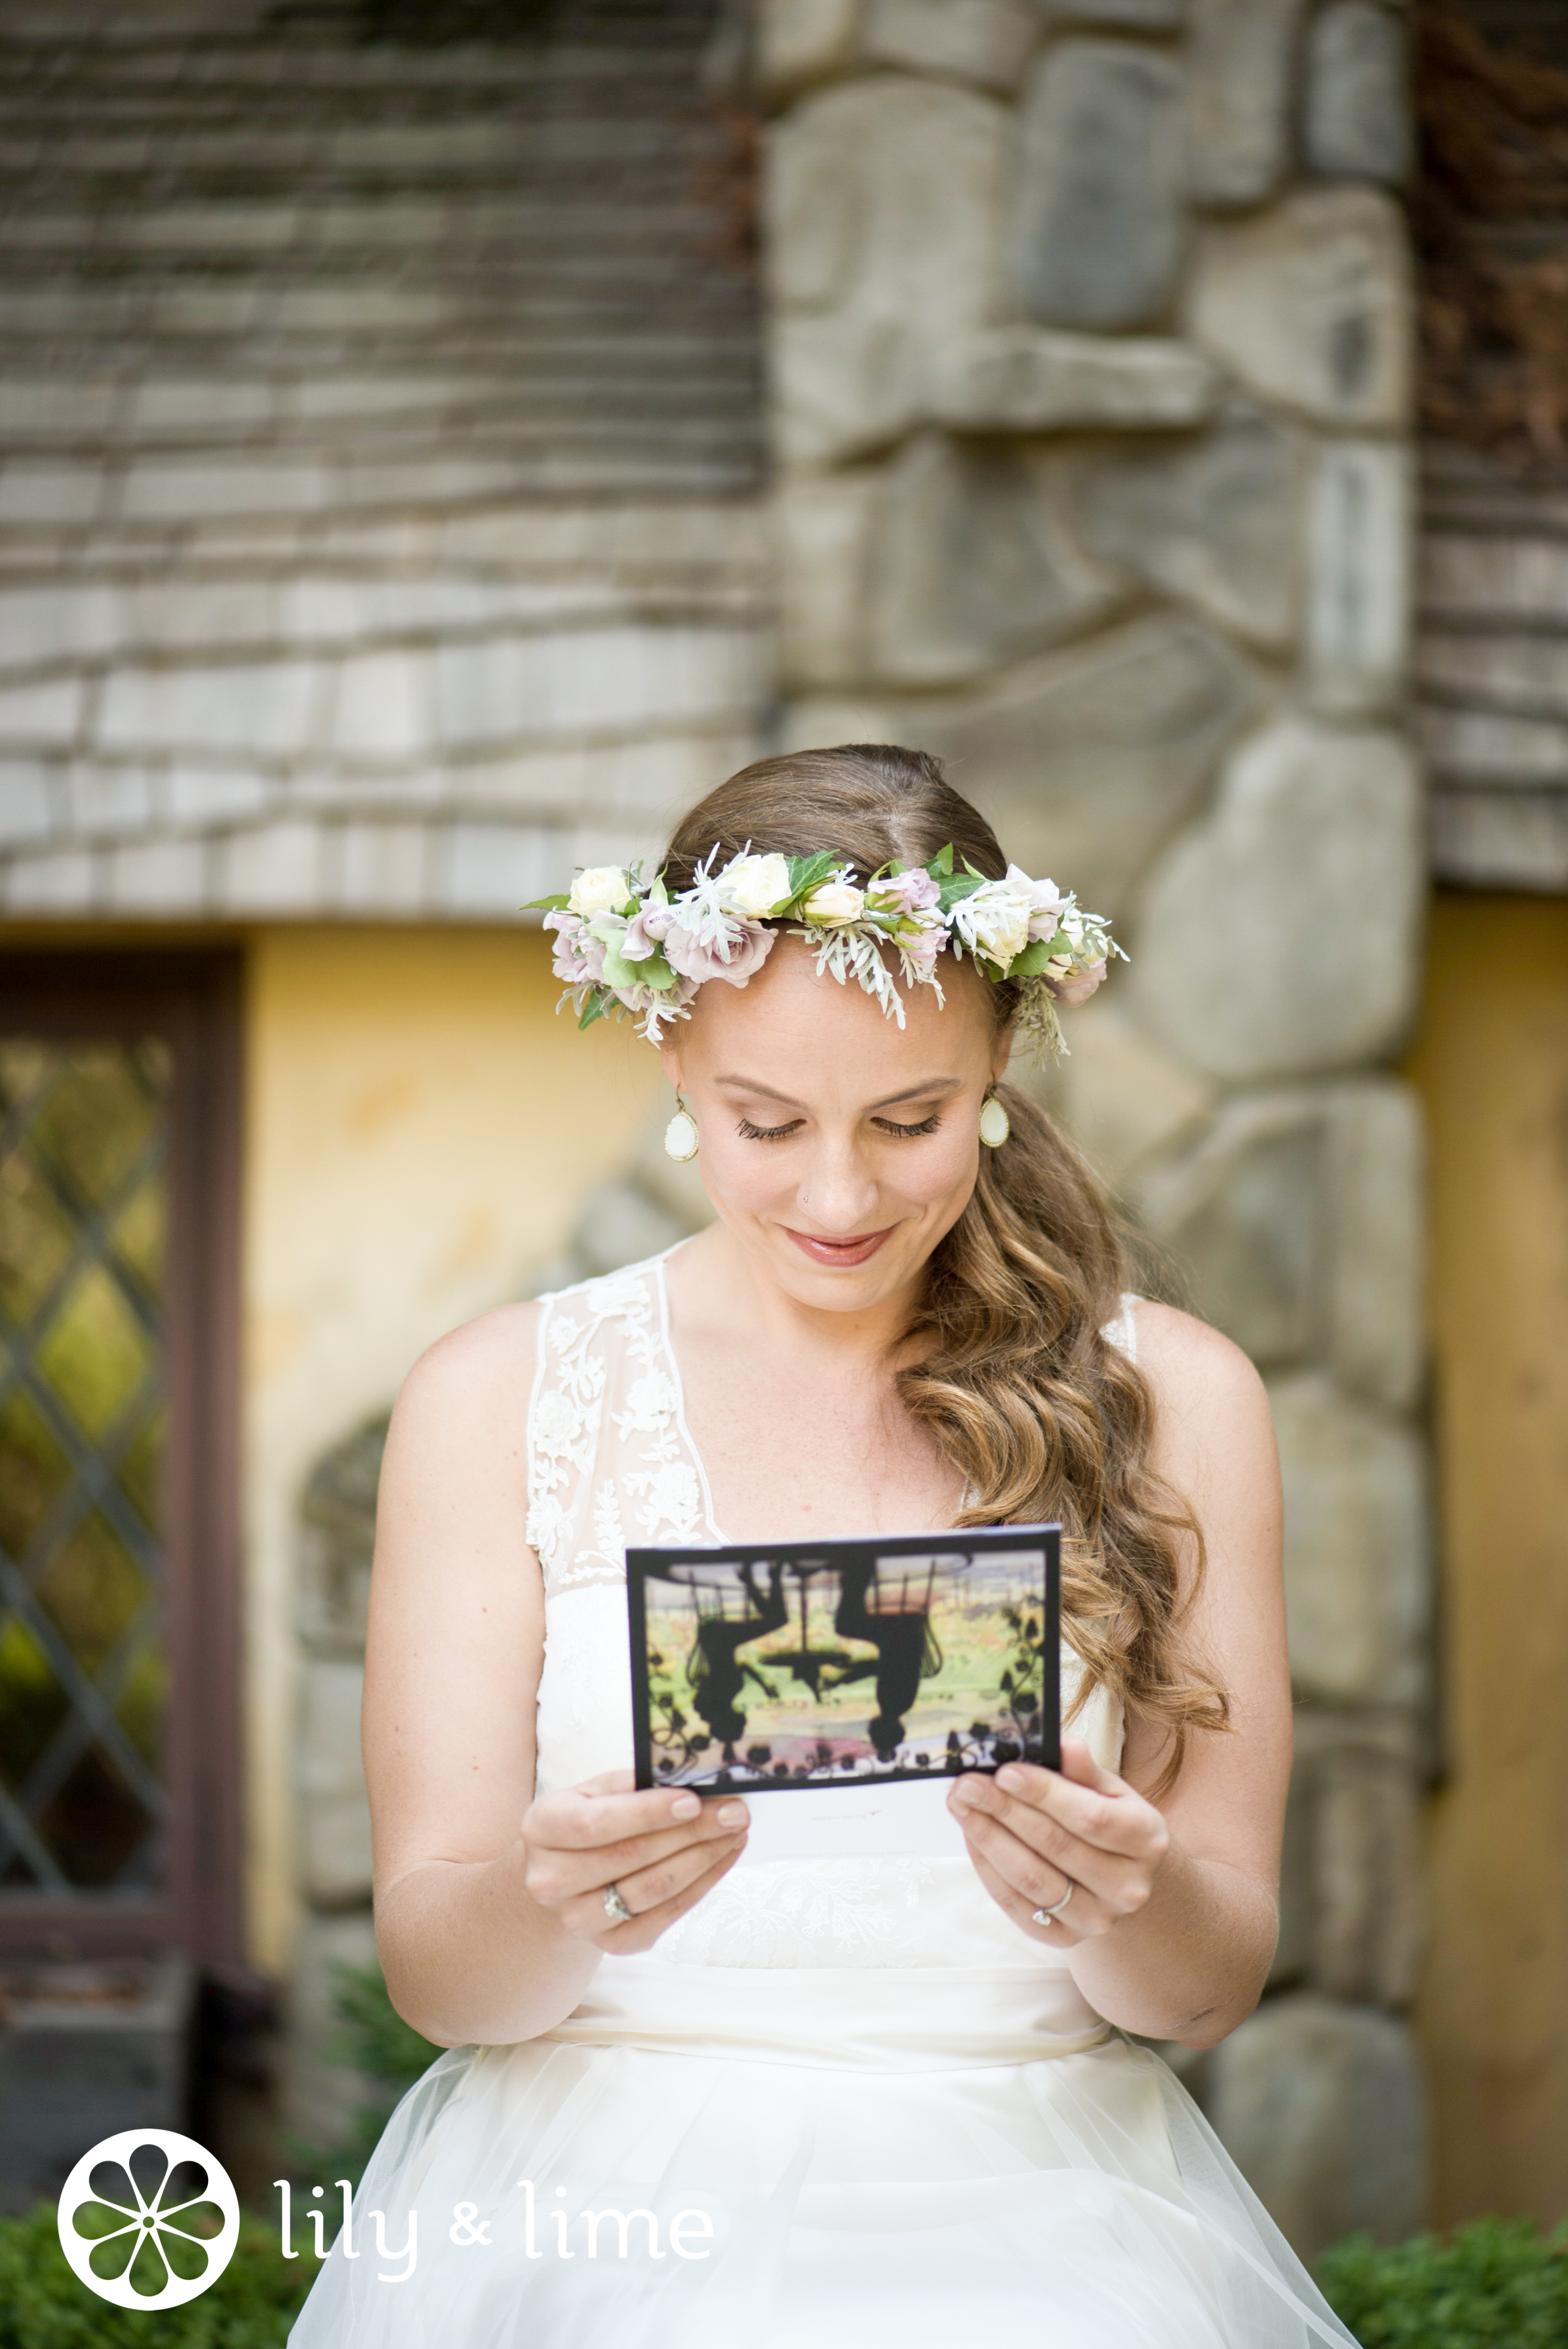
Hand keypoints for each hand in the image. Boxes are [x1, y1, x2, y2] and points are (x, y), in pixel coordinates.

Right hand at [520, 1770, 748, 1953]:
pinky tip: (723, 1858)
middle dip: (692, 1832)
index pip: (598, 1823)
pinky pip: (666, 1914)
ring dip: (704, 1858)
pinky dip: (701, 1885)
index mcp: (542, 1828)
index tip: (694, 1801)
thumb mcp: (595, 1791)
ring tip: (735, 1831)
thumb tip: (688, 1780)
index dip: (648, 1813)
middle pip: (632, 1857)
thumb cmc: (588, 1821)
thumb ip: (632, 1785)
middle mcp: (551, 1880)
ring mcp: (579, 1919)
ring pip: (653, 1889)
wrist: (564, 1878)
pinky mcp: (613, 1944)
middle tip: (734, 1812)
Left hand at [946, 1737, 1169, 1946]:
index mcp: (1146, 1840)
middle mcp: (1127, 1887)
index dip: (1043, 1794)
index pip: (1089, 1817)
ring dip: (988, 1839)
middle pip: (1055, 1847)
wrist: (1125, 1879)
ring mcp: (1097, 1919)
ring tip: (962, 1806)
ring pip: (1031, 1878)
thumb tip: (1065, 1746)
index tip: (1004, 1772)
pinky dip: (987, 1869)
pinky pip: (1016, 1905)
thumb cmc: (1112, 1823)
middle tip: (968, 1785)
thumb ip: (1085, 1771)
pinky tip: (972, 1837)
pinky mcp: (1064, 1938)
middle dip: (1004, 1811)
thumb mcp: (1110, 1790)